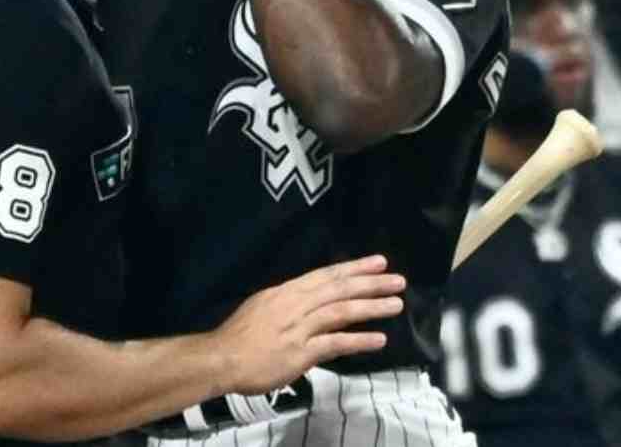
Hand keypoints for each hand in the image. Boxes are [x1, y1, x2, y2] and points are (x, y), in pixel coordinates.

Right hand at [209, 254, 404, 395]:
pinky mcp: (300, 352)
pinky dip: (358, 340)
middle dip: (370, 283)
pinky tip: (379, 340)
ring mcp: (298, 328)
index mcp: (286, 292)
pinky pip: (334, 343)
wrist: (221, 358)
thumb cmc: (240, 336)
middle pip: (339, 289)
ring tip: (396, 304)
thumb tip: (311, 302)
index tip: (378, 262)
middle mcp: (295, 304)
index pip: (325, 275)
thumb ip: (289, 303)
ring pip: (341, 311)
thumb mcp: (263, 306)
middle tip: (398, 280)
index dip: (353, 268)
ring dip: (371, 307)